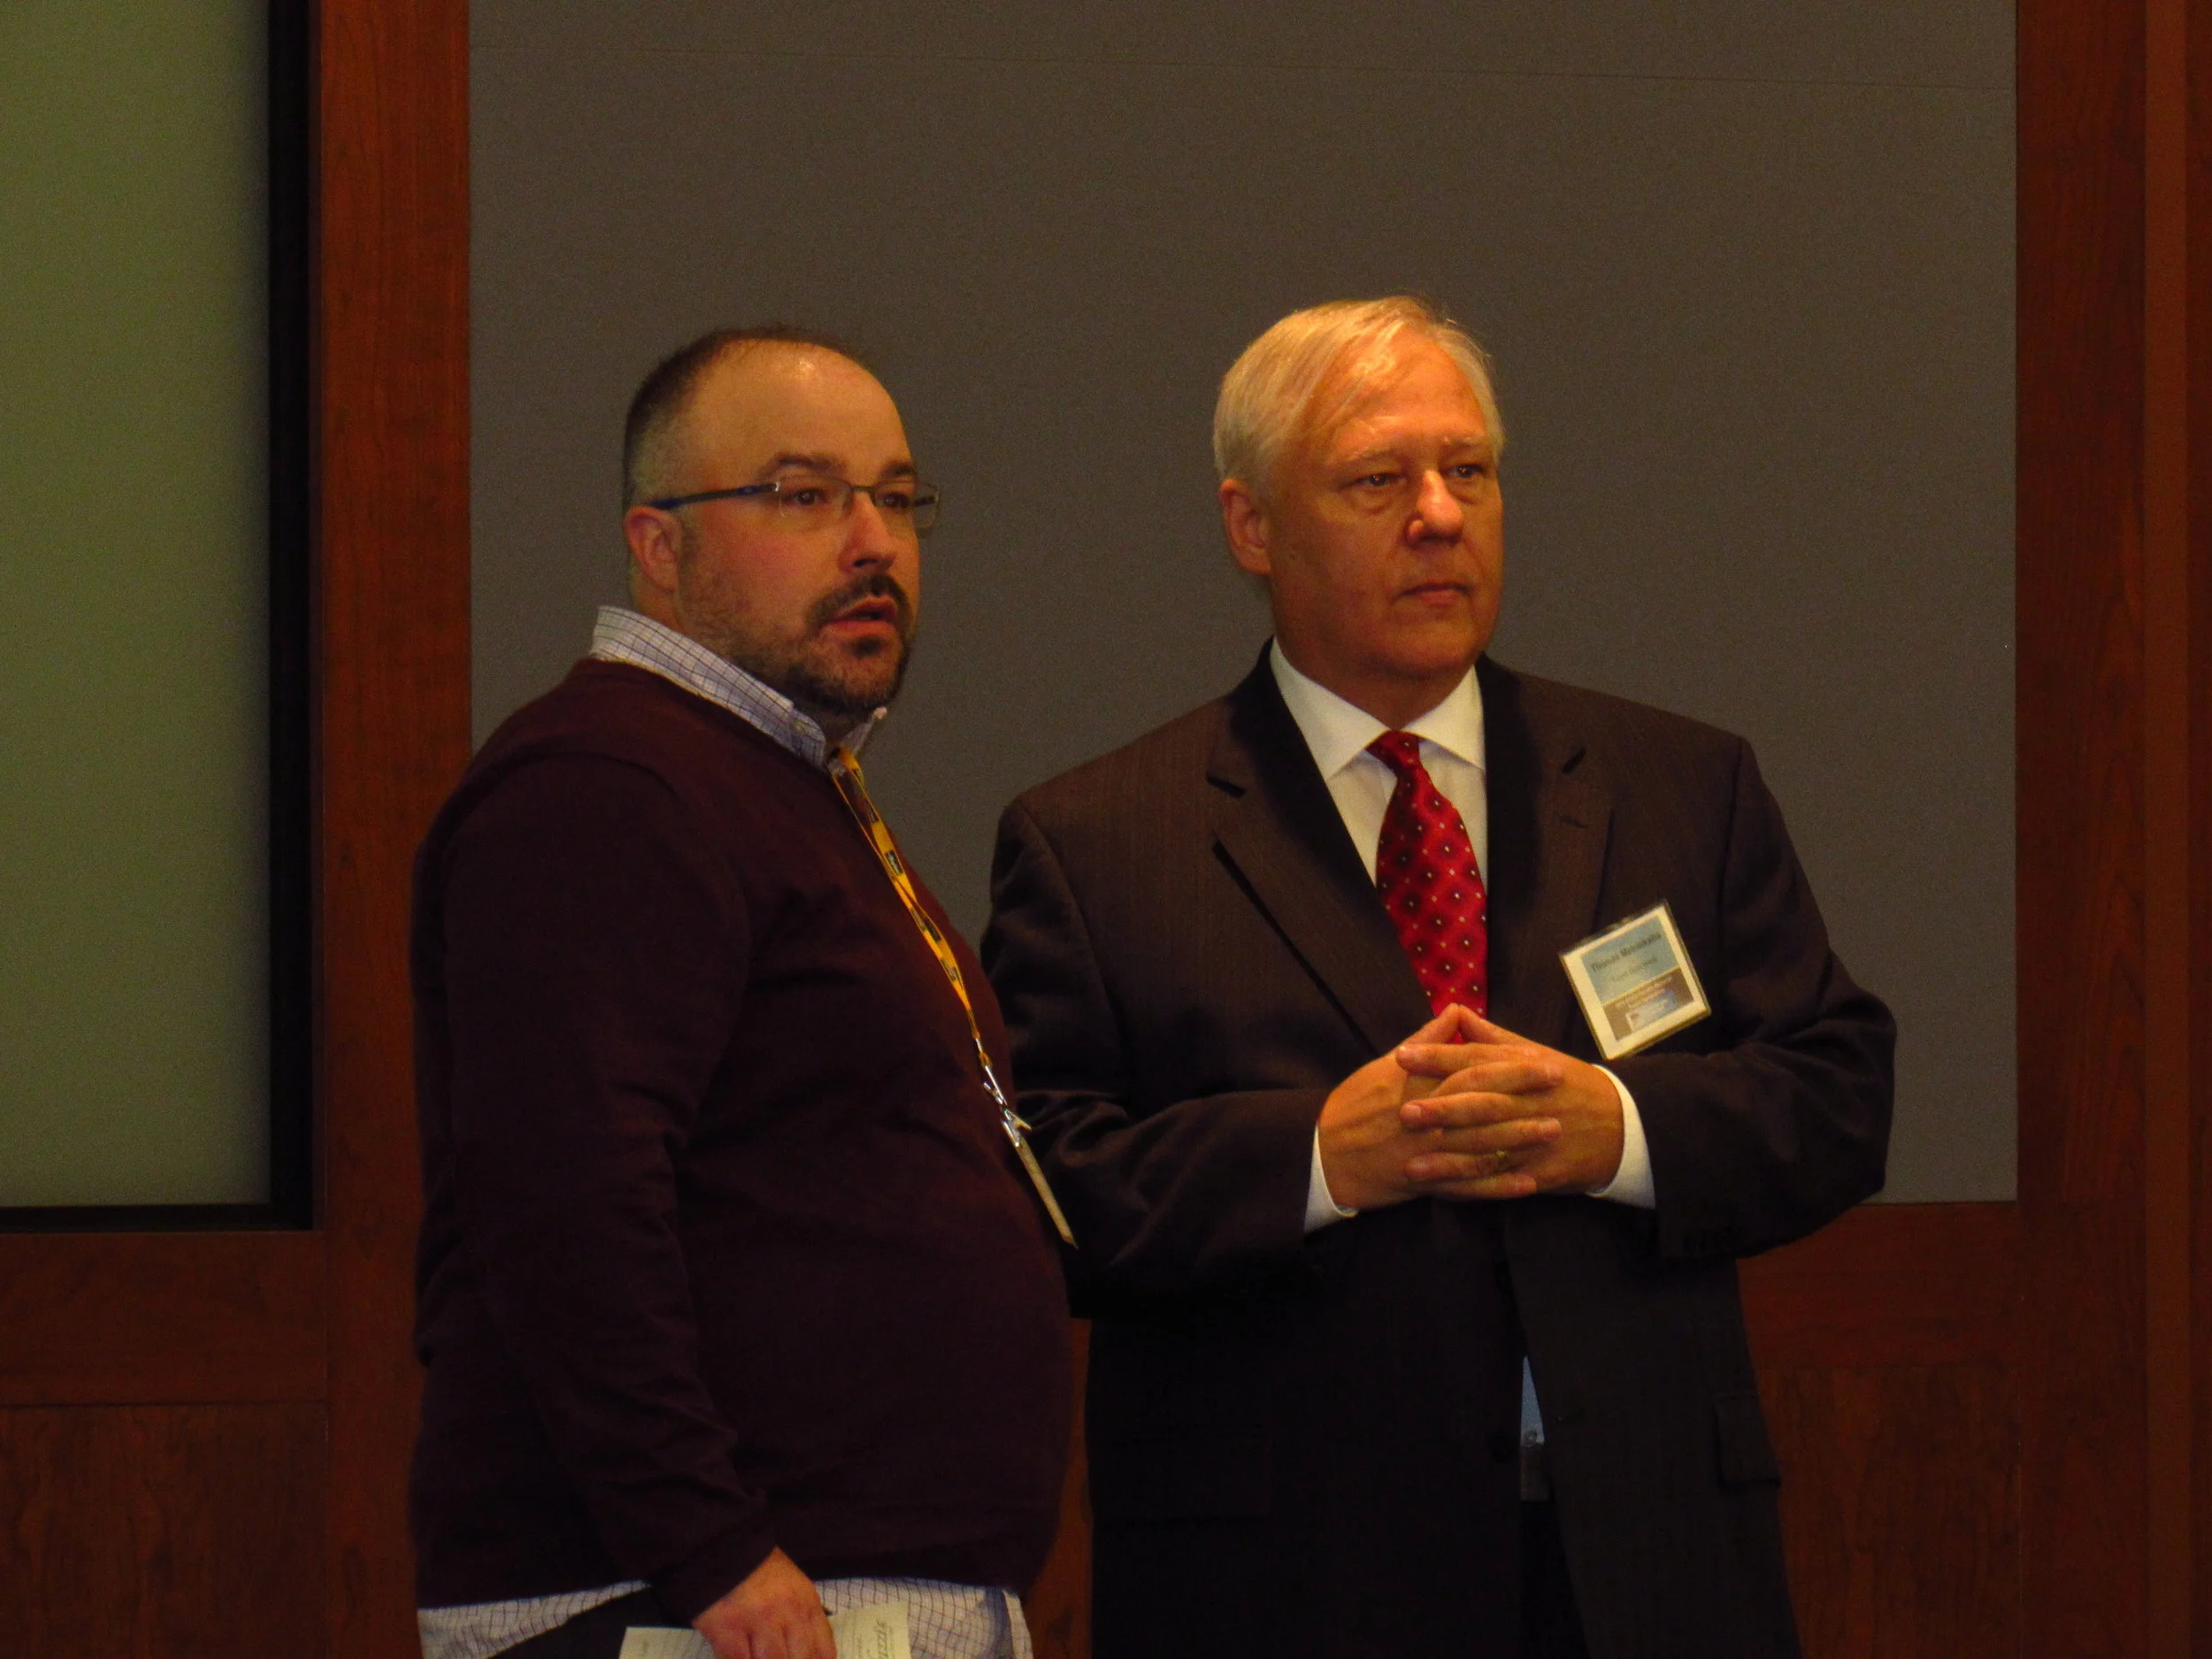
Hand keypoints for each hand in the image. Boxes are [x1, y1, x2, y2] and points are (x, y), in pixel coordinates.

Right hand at [693, 1548, 834, 1658]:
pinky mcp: (727, 1627)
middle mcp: (787, 1612)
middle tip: (778, 1658)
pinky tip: (739, 1655)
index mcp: (807, 1603)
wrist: (724, 1544)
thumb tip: (805, 1655)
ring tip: (759, 1655)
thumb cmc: (760, 1569)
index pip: (823, 1651)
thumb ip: (802, 1620)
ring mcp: (758, 1620)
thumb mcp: (793, 1588)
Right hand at [1317, 1007, 1561, 1209]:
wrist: (1322, 1153)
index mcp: (1419, 1084)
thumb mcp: (1384, 1064)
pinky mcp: (1425, 1183)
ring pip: (1482, 1145)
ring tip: (1554, 1131)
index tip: (1542, 1059)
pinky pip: (1468, 1187)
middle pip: (1485, 1104)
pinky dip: (1499, 1186)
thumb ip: (1426, 1039)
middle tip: (1561, 1087)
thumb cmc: (1353, 1104)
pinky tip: (1528, 1184)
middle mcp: (1427, 1117)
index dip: (1511, 1065)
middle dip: (1526, 1095)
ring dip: (1521, 1139)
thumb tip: (1455, 1011)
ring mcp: (1428, 1152)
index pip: (1473, 1070)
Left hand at [1394, 1009, 1624, 1195]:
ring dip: (1450, 1159)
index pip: (1476, 1059)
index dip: (1438, 1058)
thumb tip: (1455, 1011)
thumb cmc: (1570, 1084)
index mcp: (1525, 1066)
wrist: (1625, 1124)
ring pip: (1490, 1148)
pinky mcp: (1544, 1171)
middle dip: (1441, 1109)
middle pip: (1482, 1103)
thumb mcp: (1537, 1053)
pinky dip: (1475, 1189)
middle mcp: (1529, 1101)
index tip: (1402, 1057)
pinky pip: (1505, 1181)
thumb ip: (1492, 1038)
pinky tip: (1446, 1193)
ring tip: (1412, 1166)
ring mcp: (1537, 1138)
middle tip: (1403, 1113)